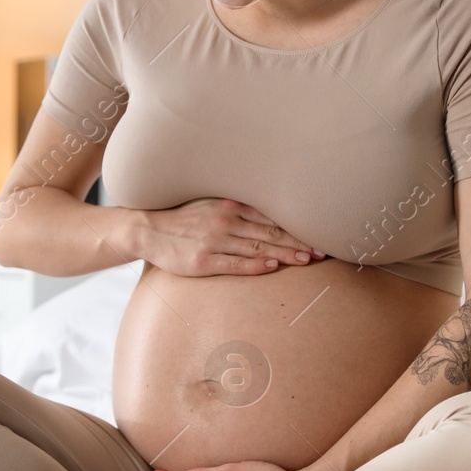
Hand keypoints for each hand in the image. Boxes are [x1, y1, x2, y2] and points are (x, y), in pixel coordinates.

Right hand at [135, 198, 326, 277]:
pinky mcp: (203, 261)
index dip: (296, 228)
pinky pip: (235, 263)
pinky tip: (272, 265)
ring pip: (257, 247)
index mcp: (230, 206)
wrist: (147, 229)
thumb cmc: (183, 220)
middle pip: (270, 232)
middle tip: (322, 253)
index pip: (271, 217)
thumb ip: (238, 209)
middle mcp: (225, 221)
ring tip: (306, 261)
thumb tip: (268, 216)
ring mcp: (214, 241)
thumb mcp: (211, 205)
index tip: (318, 236)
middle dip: (298, 243)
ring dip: (284, 254)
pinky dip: (255, 264)